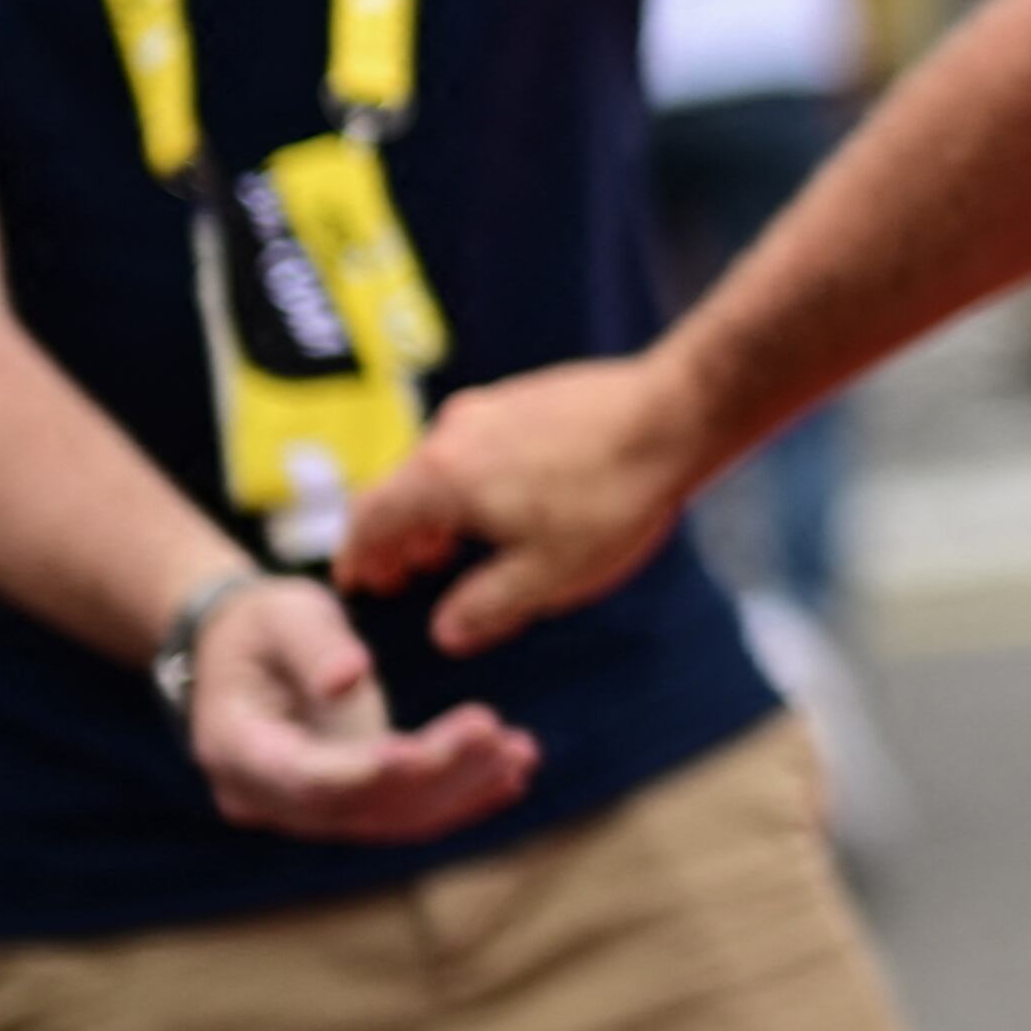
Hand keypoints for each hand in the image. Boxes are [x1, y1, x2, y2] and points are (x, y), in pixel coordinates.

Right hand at [184, 573, 538, 838]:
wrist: (247, 651)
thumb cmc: (263, 623)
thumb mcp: (282, 614)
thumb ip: (314, 645)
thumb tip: (350, 678)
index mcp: (234, 747)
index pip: (302, 776)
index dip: (361, 771)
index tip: (419, 751)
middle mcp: (264, 796)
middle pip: (355, 803)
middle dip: (432, 775)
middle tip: (495, 736)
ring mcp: (305, 809)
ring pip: (388, 817)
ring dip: (458, 790)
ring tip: (520, 753)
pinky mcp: (346, 805)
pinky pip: (403, 813)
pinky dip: (459, 797)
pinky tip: (512, 774)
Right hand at [336, 353, 713, 653]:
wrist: (675, 413)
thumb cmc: (611, 499)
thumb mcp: (549, 576)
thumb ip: (487, 608)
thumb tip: (445, 633)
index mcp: (442, 477)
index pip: (368, 518)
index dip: (356, 556)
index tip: (356, 583)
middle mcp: (453, 433)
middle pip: (399, 489)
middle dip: (394, 537)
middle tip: (401, 575)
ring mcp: (491, 407)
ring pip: (439, 466)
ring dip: (432, 511)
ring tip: (448, 548)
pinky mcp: (527, 397)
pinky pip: (475, 446)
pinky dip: (466, 483)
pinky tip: (504, 506)